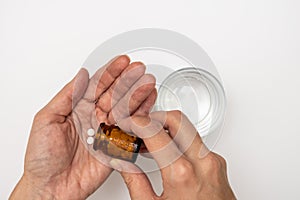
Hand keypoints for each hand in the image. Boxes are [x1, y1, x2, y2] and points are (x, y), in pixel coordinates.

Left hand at [10, 55, 156, 199]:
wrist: (51, 187)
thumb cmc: (42, 157)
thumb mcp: (46, 119)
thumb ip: (67, 96)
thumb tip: (81, 75)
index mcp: (78, 108)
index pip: (97, 85)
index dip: (110, 72)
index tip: (122, 62)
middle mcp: (94, 117)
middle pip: (114, 94)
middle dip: (127, 80)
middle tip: (140, 69)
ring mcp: (106, 131)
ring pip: (125, 109)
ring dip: (137, 95)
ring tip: (148, 83)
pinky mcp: (116, 146)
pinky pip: (131, 129)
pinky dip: (141, 116)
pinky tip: (147, 104)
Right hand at [116, 111, 235, 199]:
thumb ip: (134, 181)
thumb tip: (122, 162)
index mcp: (182, 173)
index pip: (154, 131)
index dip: (136, 123)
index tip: (127, 124)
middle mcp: (202, 162)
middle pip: (177, 119)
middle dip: (155, 116)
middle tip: (140, 125)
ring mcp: (213, 162)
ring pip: (188, 128)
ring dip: (167, 128)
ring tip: (150, 141)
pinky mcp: (218, 164)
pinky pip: (196, 142)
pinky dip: (179, 140)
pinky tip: (167, 152)